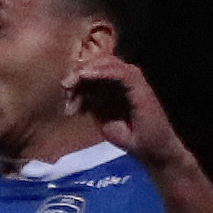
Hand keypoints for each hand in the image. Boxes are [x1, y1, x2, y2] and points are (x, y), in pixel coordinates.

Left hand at [65, 56, 192, 175]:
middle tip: (66, 80)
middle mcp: (124, 80)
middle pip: (101, 64)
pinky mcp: (140, 86)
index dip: (79, 75)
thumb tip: (76, 92)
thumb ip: (92, 103)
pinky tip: (88, 75)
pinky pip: (121, 73)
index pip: (96, 71)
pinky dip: (103, 72)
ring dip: (90, 69)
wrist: (148, 148)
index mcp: (115, 86)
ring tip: (75, 76)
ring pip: (110, 64)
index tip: (64, 85)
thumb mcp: (102, 118)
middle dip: (82, 70)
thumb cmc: (127, 135)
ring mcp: (133, 82)